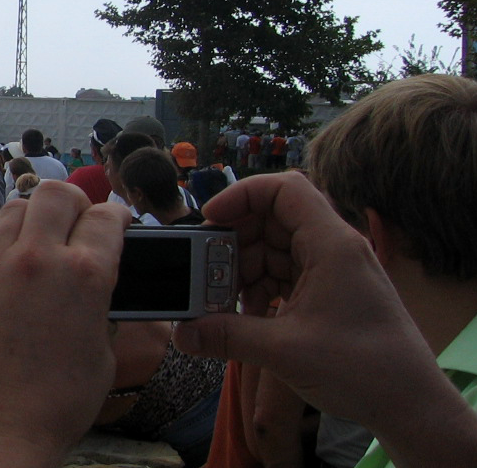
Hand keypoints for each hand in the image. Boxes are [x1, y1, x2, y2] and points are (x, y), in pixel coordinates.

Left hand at [0, 181, 131, 467]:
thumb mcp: (103, 351)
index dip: (119, 215)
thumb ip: (102, 304)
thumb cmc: (58, 401)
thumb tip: (100, 284)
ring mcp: (1, 266)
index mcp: (86, 275)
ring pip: (18, 206)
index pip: (107, 216)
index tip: (119, 222)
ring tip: (47, 236)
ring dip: (38, 214)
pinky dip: (10, 238)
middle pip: (57, 193)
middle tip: (82, 220)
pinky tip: (19, 261)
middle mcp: (40, 260)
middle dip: (77, 201)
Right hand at [174, 172, 476, 465]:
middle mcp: (333, 248)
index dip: (242, 195)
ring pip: (275, 249)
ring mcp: (333, 270)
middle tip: (205, 269)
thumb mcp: (284, 351)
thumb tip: (183, 333)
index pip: (284, 189)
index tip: (210, 218)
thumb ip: (227, 335)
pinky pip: (285, 275)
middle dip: (234, 241)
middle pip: (273, 219)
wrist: (410, 404)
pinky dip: (260, 289)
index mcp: (331, 244)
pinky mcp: (330, 292)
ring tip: (221, 300)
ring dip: (244, 270)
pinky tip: (245, 316)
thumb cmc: (364, 369)